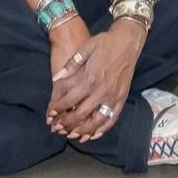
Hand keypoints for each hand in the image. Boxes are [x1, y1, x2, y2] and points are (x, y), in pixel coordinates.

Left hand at [48, 19, 142, 141]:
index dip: (58, 108)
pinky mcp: (121, 99)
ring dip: (83, 131)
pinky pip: (112, 119)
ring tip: (72, 135)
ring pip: (95, 121)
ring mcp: (112, 96)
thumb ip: (71, 65)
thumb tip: (56, 78)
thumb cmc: (104, 43)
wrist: (127, 42)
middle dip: (66, 123)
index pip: (69, 99)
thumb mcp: (85, 48)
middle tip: (57, 128)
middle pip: (80, 114)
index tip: (51, 114)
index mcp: (89, 78)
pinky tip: (94, 135)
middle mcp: (100, 91)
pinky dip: (102, 129)